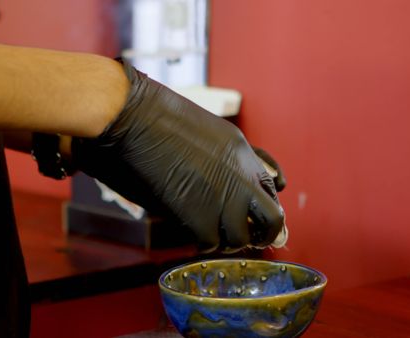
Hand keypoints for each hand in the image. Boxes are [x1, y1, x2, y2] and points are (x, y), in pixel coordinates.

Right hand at [72, 60, 284, 252]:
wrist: (135, 117)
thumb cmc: (160, 119)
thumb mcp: (208, 130)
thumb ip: (228, 156)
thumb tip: (246, 179)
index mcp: (243, 153)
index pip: (274, 188)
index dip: (265, 206)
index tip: (254, 215)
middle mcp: (241, 177)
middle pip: (273, 221)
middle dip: (263, 234)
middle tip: (246, 236)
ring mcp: (223, 198)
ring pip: (240, 239)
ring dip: (226, 240)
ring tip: (210, 231)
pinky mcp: (199, 216)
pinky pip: (210, 243)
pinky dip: (201, 242)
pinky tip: (190, 229)